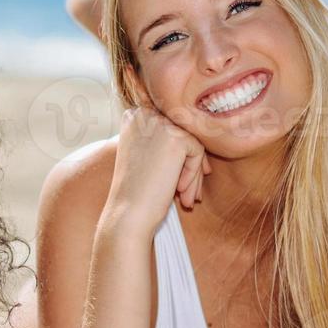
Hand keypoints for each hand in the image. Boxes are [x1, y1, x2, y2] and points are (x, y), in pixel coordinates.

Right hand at [102, 107, 211, 237]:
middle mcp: (144, 114)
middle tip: (188, 193)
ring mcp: (160, 124)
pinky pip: (198, 152)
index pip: (169, 127)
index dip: (178, 154)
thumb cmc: (135, 190)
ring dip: (193, 174)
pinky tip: (179, 192)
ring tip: (187, 199)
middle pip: (182, 133)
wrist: (127, 213)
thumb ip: (162, 139)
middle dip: (188, 165)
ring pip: (192, 144)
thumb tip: (200, 133)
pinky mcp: (176, 138)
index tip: (179, 179)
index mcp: (133, 116)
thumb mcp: (145, 155)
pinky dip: (193, 175)